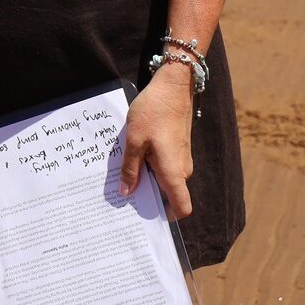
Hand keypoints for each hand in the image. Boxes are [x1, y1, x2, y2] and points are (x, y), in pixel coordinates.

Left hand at [118, 66, 193, 218]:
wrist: (173, 86)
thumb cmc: (154, 111)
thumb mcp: (134, 140)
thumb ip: (130, 169)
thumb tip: (126, 194)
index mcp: (173, 171)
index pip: (182, 207)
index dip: (167, 218)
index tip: (146, 219)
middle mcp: (182, 169)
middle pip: (169, 195)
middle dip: (148, 198)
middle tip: (123, 199)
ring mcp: (181, 158)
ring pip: (166, 179)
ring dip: (147, 180)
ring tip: (123, 176)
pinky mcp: (178, 148)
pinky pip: (166, 166)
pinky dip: (151, 167)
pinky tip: (133, 159)